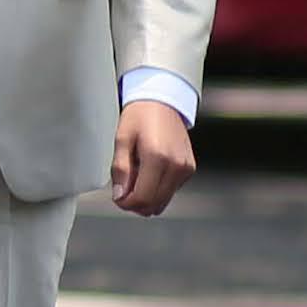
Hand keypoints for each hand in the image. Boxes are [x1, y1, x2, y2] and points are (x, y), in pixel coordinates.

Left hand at [110, 97, 196, 215]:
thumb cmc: (140, 117)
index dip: (126, 203)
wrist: (162, 102)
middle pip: (154, 204)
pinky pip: (170, 191)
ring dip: (146, 197)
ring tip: (134, 177)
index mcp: (158, 157)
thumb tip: (120, 196)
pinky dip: (156, 189)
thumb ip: (121, 170)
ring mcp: (185, 168)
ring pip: (162, 201)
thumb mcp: (122, 140)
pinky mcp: (189, 169)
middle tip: (122, 190)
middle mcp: (176, 165)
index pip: (143, 198)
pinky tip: (148, 172)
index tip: (117, 197)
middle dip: (135, 203)